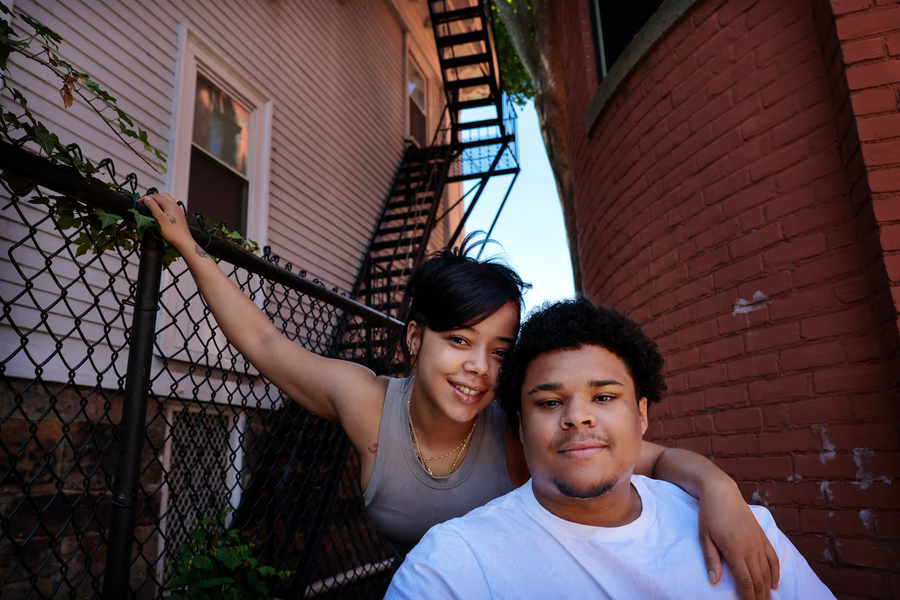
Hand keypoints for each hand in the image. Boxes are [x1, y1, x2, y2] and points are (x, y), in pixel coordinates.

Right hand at [138, 193, 191, 250]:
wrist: (183, 241)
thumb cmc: (171, 231)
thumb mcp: (159, 218)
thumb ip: (152, 206)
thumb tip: (147, 198)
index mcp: (170, 204)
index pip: (155, 196)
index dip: (146, 198)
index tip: (138, 202)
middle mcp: (175, 205)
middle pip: (162, 195)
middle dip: (152, 197)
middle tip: (145, 202)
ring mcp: (178, 210)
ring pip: (167, 200)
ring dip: (158, 200)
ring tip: (151, 205)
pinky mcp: (179, 215)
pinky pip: (170, 206)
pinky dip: (163, 205)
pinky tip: (160, 211)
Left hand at [698, 480, 779, 599]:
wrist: (722, 492)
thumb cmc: (709, 514)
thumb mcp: (704, 537)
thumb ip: (711, 560)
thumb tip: (714, 582)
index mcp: (734, 550)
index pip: (745, 581)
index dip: (748, 597)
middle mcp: (750, 548)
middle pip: (758, 580)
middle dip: (759, 597)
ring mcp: (758, 542)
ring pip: (767, 571)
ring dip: (767, 588)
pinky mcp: (763, 536)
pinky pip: (773, 558)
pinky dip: (776, 573)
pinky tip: (774, 584)